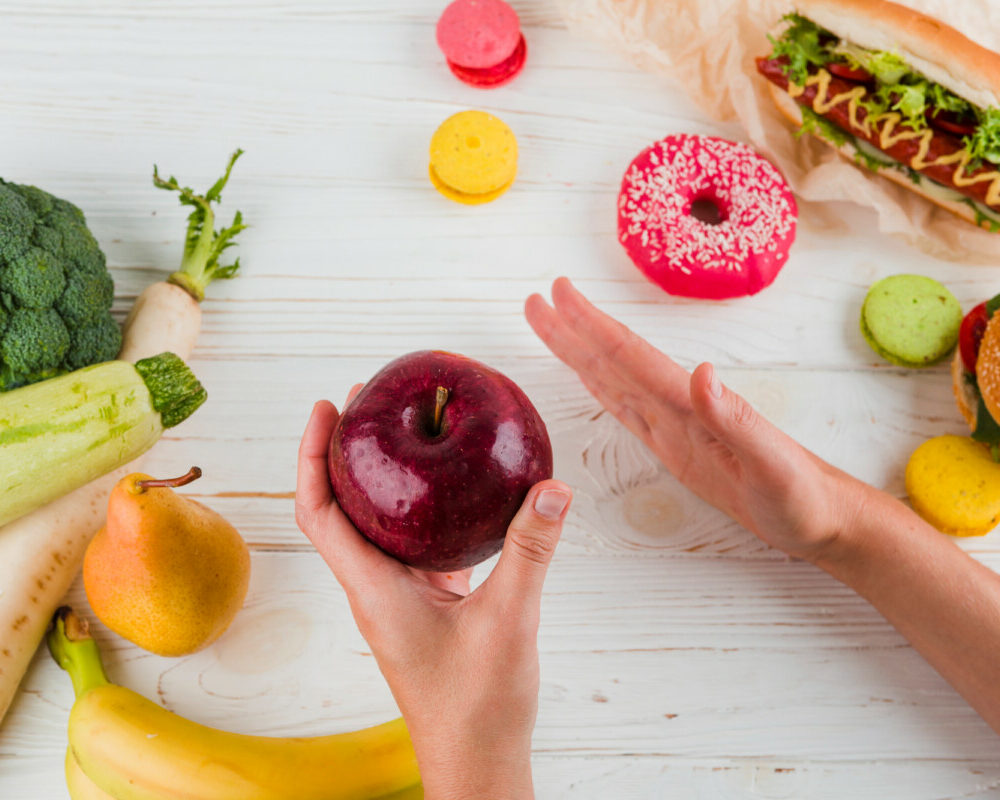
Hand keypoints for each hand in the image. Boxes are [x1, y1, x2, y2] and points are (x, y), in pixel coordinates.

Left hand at [295, 391, 571, 799]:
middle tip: (369, 398)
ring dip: (387, 475)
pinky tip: (460, 488)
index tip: (327, 408)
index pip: (320, 512)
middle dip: (349, 449)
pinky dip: (430, 508)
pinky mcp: (429, 603)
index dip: (313, 455)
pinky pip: (420, 542)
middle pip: (343, 505)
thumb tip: (551, 488)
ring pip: (383, 522)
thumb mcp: (508, 621)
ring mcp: (402, 595)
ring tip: (410, 429)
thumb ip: (529, 553)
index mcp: (374, 588)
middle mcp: (377, 586)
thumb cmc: (477, 708)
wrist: (477, 760)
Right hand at [525, 277, 864, 560]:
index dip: (592, 326)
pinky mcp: (676, 445)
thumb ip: (736, 418)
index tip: (558, 293)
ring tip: (549, 326)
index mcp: (692, 404)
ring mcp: (675, 424)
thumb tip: (699, 370)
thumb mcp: (774, 465)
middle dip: (573, 330)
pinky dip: (601, 388)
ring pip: (614, 379)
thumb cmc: (803, 496)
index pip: (631, 356)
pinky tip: (588, 375)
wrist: (823, 517)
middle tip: (537, 300)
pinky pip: (627, 410)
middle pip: (613, 359)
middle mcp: (678, 406)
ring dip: (580, 352)